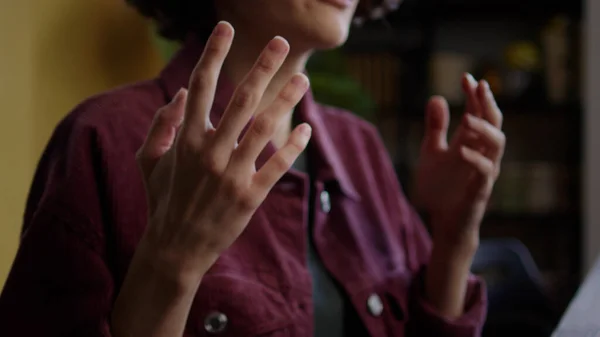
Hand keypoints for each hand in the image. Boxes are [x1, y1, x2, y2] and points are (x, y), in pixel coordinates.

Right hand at [135, 22, 310, 282]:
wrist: (176, 247)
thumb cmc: (164, 200)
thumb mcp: (149, 161)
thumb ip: (161, 125)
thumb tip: (180, 93)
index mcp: (185, 138)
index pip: (200, 85)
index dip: (214, 53)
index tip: (226, 27)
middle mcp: (210, 151)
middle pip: (241, 99)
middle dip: (263, 67)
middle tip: (281, 42)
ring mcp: (232, 174)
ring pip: (265, 128)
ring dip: (286, 100)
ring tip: (304, 80)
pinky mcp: (250, 196)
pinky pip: (277, 166)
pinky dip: (293, 147)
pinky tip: (305, 129)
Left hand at [414, 74, 504, 246]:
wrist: (442, 221)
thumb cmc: (442, 187)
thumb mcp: (432, 152)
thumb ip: (436, 127)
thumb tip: (436, 97)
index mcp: (471, 143)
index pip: (480, 112)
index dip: (475, 95)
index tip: (466, 77)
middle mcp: (482, 154)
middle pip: (494, 123)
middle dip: (487, 103)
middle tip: (479, 86)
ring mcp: (483, 172)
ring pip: (496, 146)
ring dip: (484, 129)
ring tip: (467, 117)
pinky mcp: (479, 192)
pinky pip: (483, 174)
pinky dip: (475, 160)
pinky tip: (461, 150)